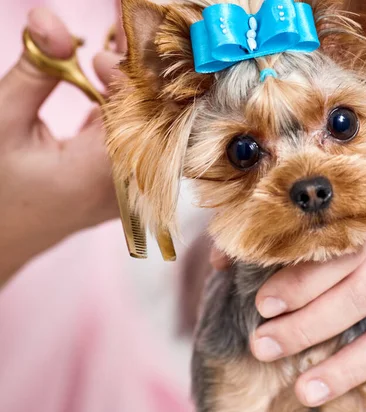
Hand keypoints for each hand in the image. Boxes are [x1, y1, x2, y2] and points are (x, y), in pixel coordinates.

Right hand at [0, 8, 121, 281]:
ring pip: (148, 128)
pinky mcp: (127, 186)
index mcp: (103, 174)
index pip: (140, 110)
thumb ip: (35, 72)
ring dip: (132, 91)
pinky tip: (110, 87)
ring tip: (113, 58)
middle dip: (136, 75)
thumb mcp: (4, 123)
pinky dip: (125, 111)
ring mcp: (132, 190)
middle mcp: (129, 186)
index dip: (129, 72)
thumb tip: (50, 21)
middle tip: (118, 41)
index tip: (106, 49)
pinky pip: (137, 141)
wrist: (0, 237)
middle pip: (151, 117)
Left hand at [241, 166, 365, 411]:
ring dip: (354, 368)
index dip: (299, 280)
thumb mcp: (330, 192)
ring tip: (307, 391)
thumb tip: (220, 260)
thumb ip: (276, 222)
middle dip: (309, 326)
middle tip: (263, 346)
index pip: (337, 250)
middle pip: (361, 294)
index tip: (261, 303)